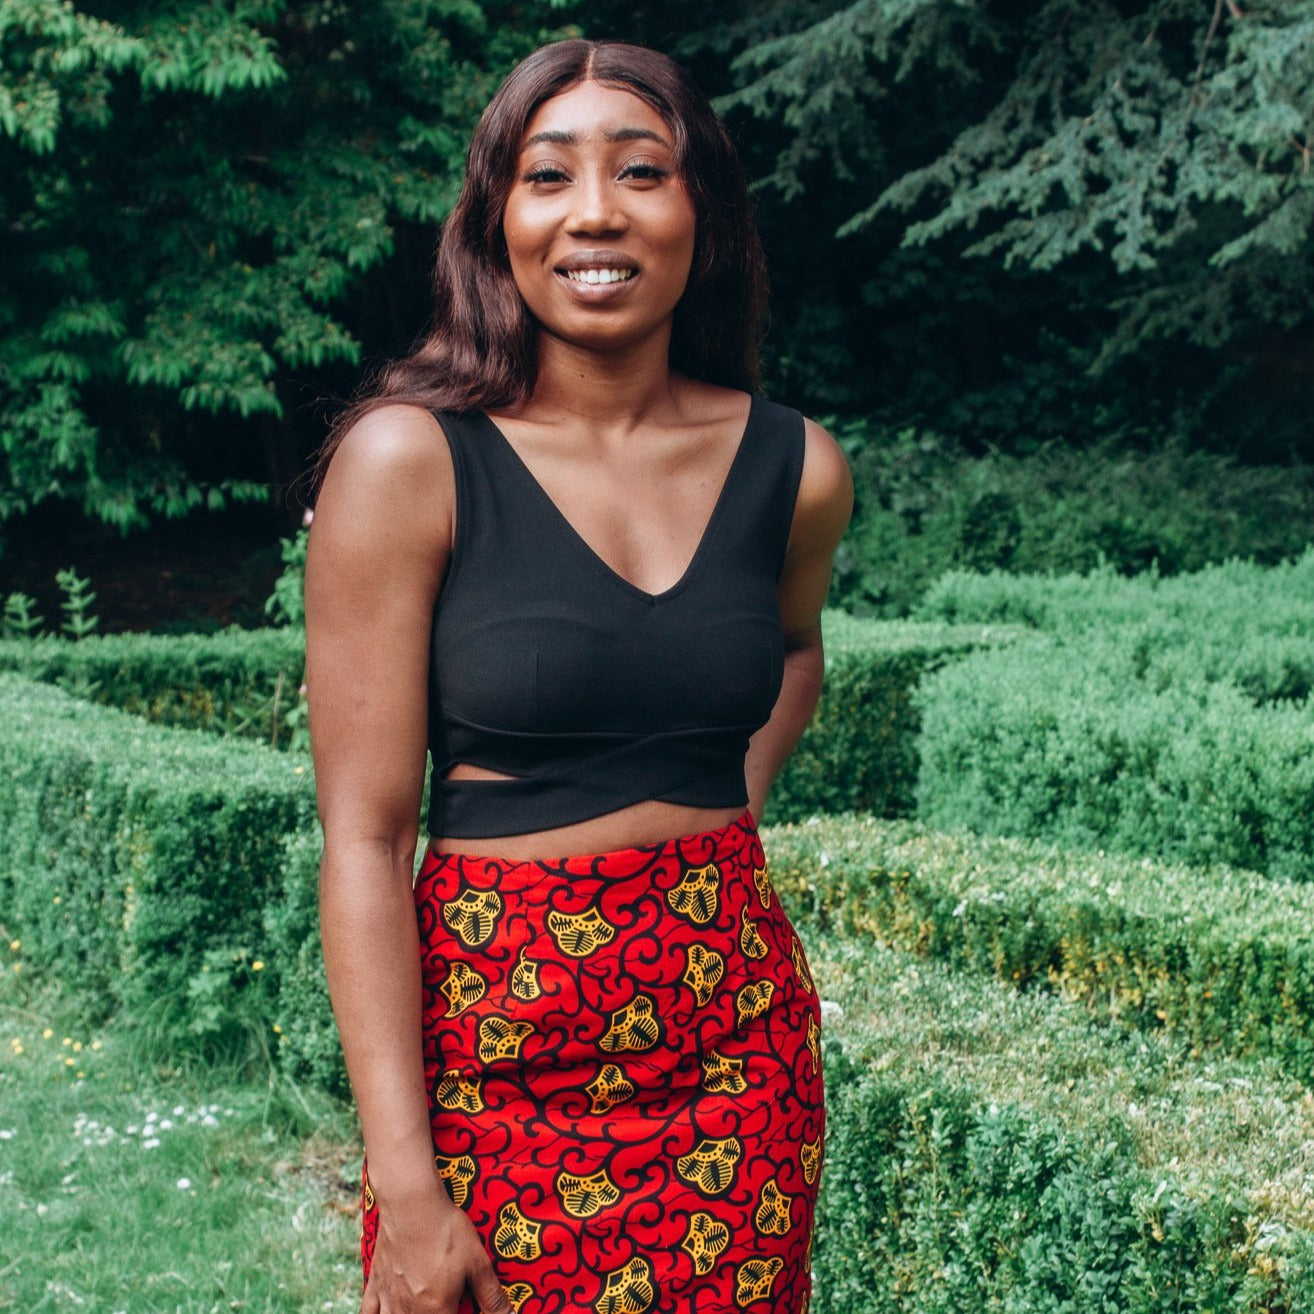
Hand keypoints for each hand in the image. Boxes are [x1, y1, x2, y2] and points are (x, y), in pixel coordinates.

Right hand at [361, 1190, 511, 1313]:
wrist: (411, 1203)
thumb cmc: (446, 1231)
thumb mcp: (477, 1262)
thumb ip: (492, 1296)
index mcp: (436, 1311)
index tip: (457, 1308)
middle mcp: (408, 1312)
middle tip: (442, 1306)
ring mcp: (388, 1299)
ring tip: (421, 1309)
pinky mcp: (375, 1283)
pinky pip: (367, 1313)